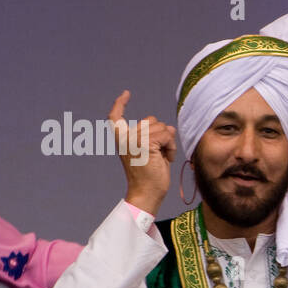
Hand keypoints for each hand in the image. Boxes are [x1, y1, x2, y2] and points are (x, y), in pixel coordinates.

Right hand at [110, 90, 175, 215]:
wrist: (147, 194)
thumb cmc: (151, 176)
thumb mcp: (151, 152)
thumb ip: (154, 137)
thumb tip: (169, 127)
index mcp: (122, 140)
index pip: (115, 117)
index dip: (120, 104)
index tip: (126, 93)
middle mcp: (125, 138)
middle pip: (151, 121)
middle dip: (162, 134)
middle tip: (159, 154)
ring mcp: (134, 140)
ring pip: (162, 128)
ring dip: (168, 142)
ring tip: (163, 158)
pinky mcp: (145, 144)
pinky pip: (167, 135)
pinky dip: (171, 147)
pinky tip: (167, 159)